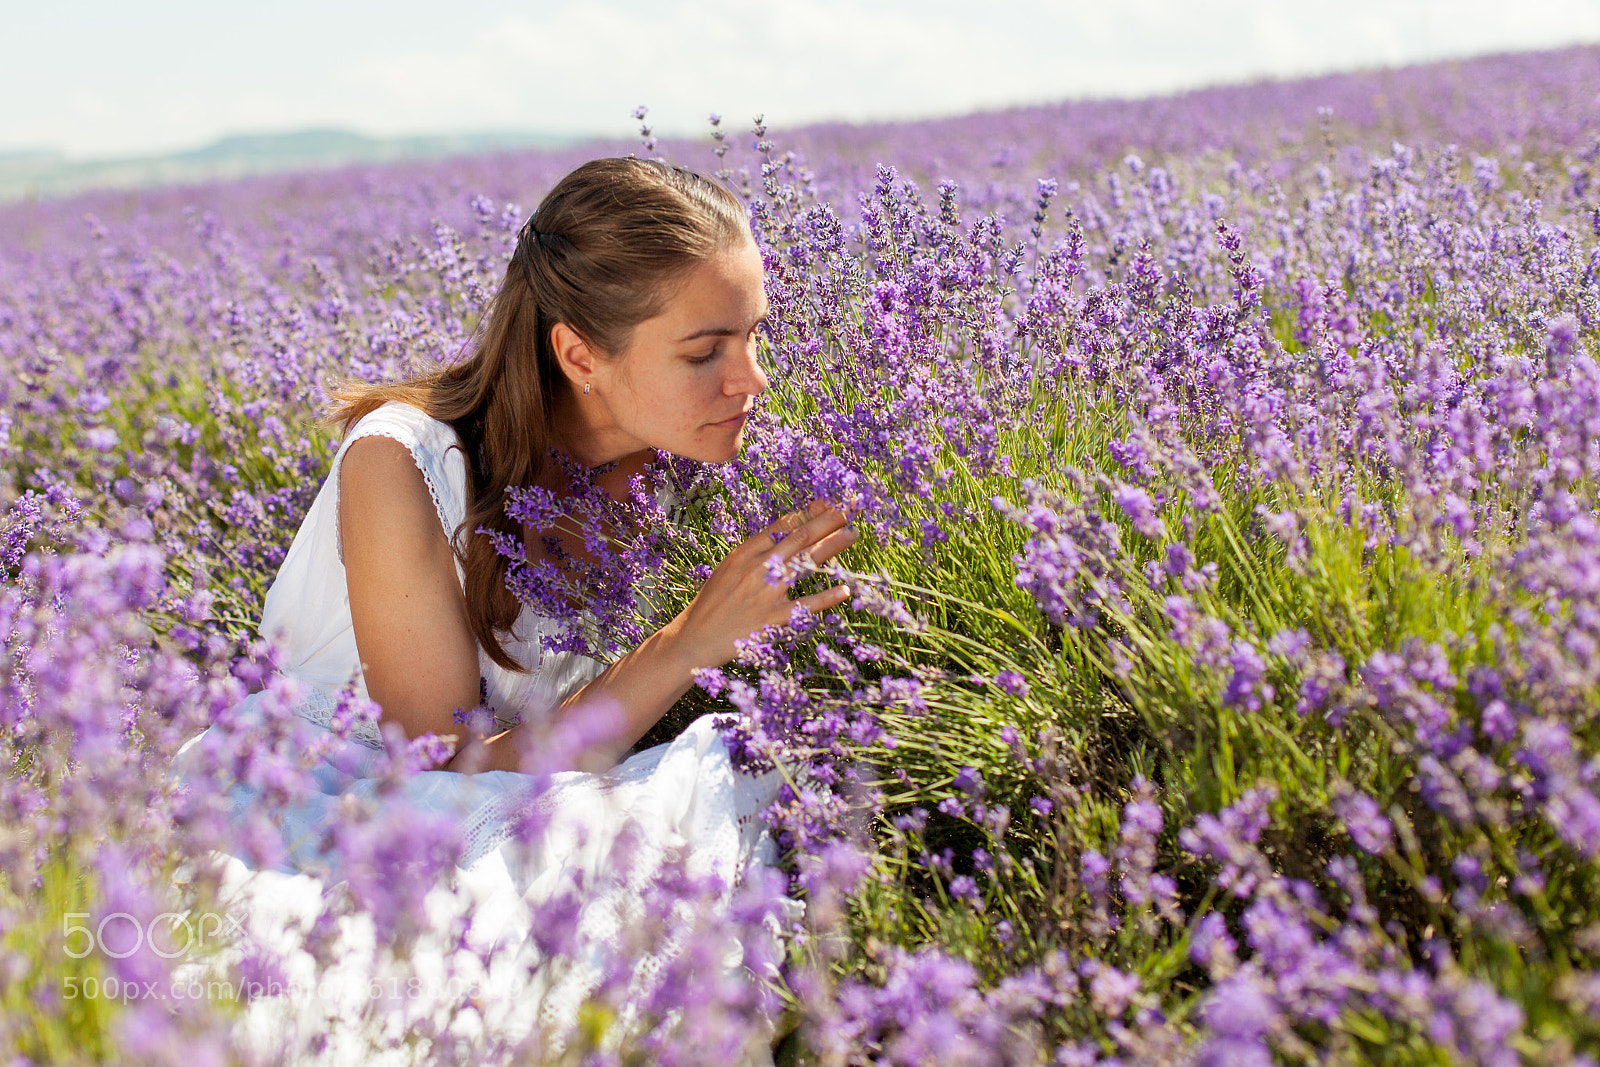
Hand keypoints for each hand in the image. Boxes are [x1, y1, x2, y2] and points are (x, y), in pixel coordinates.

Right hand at [671, 499, 855, 668]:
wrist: (695, 637)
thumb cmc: (714, 603)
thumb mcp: (730, 569)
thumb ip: (755, 552)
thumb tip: (786, 534)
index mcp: (745, 553)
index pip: (782, 526)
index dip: (807, 513)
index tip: (827, 503)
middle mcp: (757, 568)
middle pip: (799, 538)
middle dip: (826, 521)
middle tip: (849, 510)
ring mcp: (766, 592)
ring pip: (805, 562)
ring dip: (832, 546)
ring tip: (852, 534)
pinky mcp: (773, 618)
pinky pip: (805, 605)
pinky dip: (826, 597)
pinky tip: (845, 589)